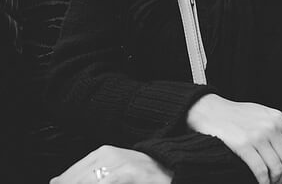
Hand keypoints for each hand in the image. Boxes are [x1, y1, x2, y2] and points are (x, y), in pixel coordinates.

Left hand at [50, 145, 171, 183]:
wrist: (173, 167)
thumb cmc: (141, 173)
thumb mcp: (113, 171)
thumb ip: (88, 174)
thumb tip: (56, 181)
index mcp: (102, 153)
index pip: (70, 174)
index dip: (63, 183)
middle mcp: (109, 155)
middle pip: (77, 178)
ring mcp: (121, 163)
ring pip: (90, 179)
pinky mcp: (132, 172)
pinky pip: (109, 181)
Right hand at [187, 94, 281, 183]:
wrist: (213, 111)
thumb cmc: (240, 114)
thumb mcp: (267, 114)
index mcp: (279, 119)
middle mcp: (271, 127)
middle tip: (280, 182)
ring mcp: (258, 136)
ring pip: (277, 168)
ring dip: (275, 181)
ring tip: (270, 183)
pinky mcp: (243, 146)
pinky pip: (260, 171)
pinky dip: (263, 182)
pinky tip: (261, 183)